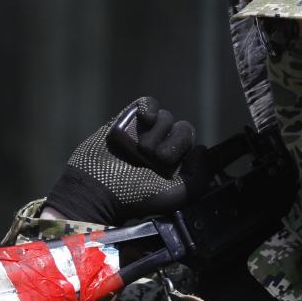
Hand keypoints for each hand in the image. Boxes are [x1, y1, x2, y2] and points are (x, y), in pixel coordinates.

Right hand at [45, 97, 208, 225]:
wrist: (98, 190)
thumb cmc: (136, 197)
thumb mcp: (176, 194)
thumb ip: (199, 175)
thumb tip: (203, 149)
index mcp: (176, 162)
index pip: (192, 144)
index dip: (184, 149)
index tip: (169, 163)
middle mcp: (163, 145)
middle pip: (183, 128)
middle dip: (172, 144)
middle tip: (154, 160)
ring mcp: (145, 131)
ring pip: (166, 117)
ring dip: (154, 135)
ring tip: (138, 152)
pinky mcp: (127, 119)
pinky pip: (148, 103)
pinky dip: (149, 107)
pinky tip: (144, 118)